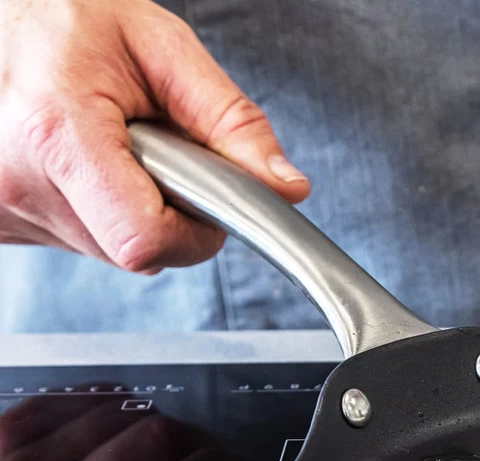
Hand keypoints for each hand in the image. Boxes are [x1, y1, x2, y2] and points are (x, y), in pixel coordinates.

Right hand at [0, 0, 308, 272]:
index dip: (194, 232)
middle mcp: (16, 181)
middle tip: (152, 146)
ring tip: (108, 140)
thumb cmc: (64, 14)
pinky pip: (73, 237)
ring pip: (106, 246)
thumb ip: (231, 122)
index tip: (206, 198)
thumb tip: (284, 186)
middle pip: (133, 250)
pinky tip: (81, 157)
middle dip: (167, 209)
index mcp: (57, 134)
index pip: (147, 241)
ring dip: (129, 204)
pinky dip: (94, 206)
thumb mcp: (162, 47)